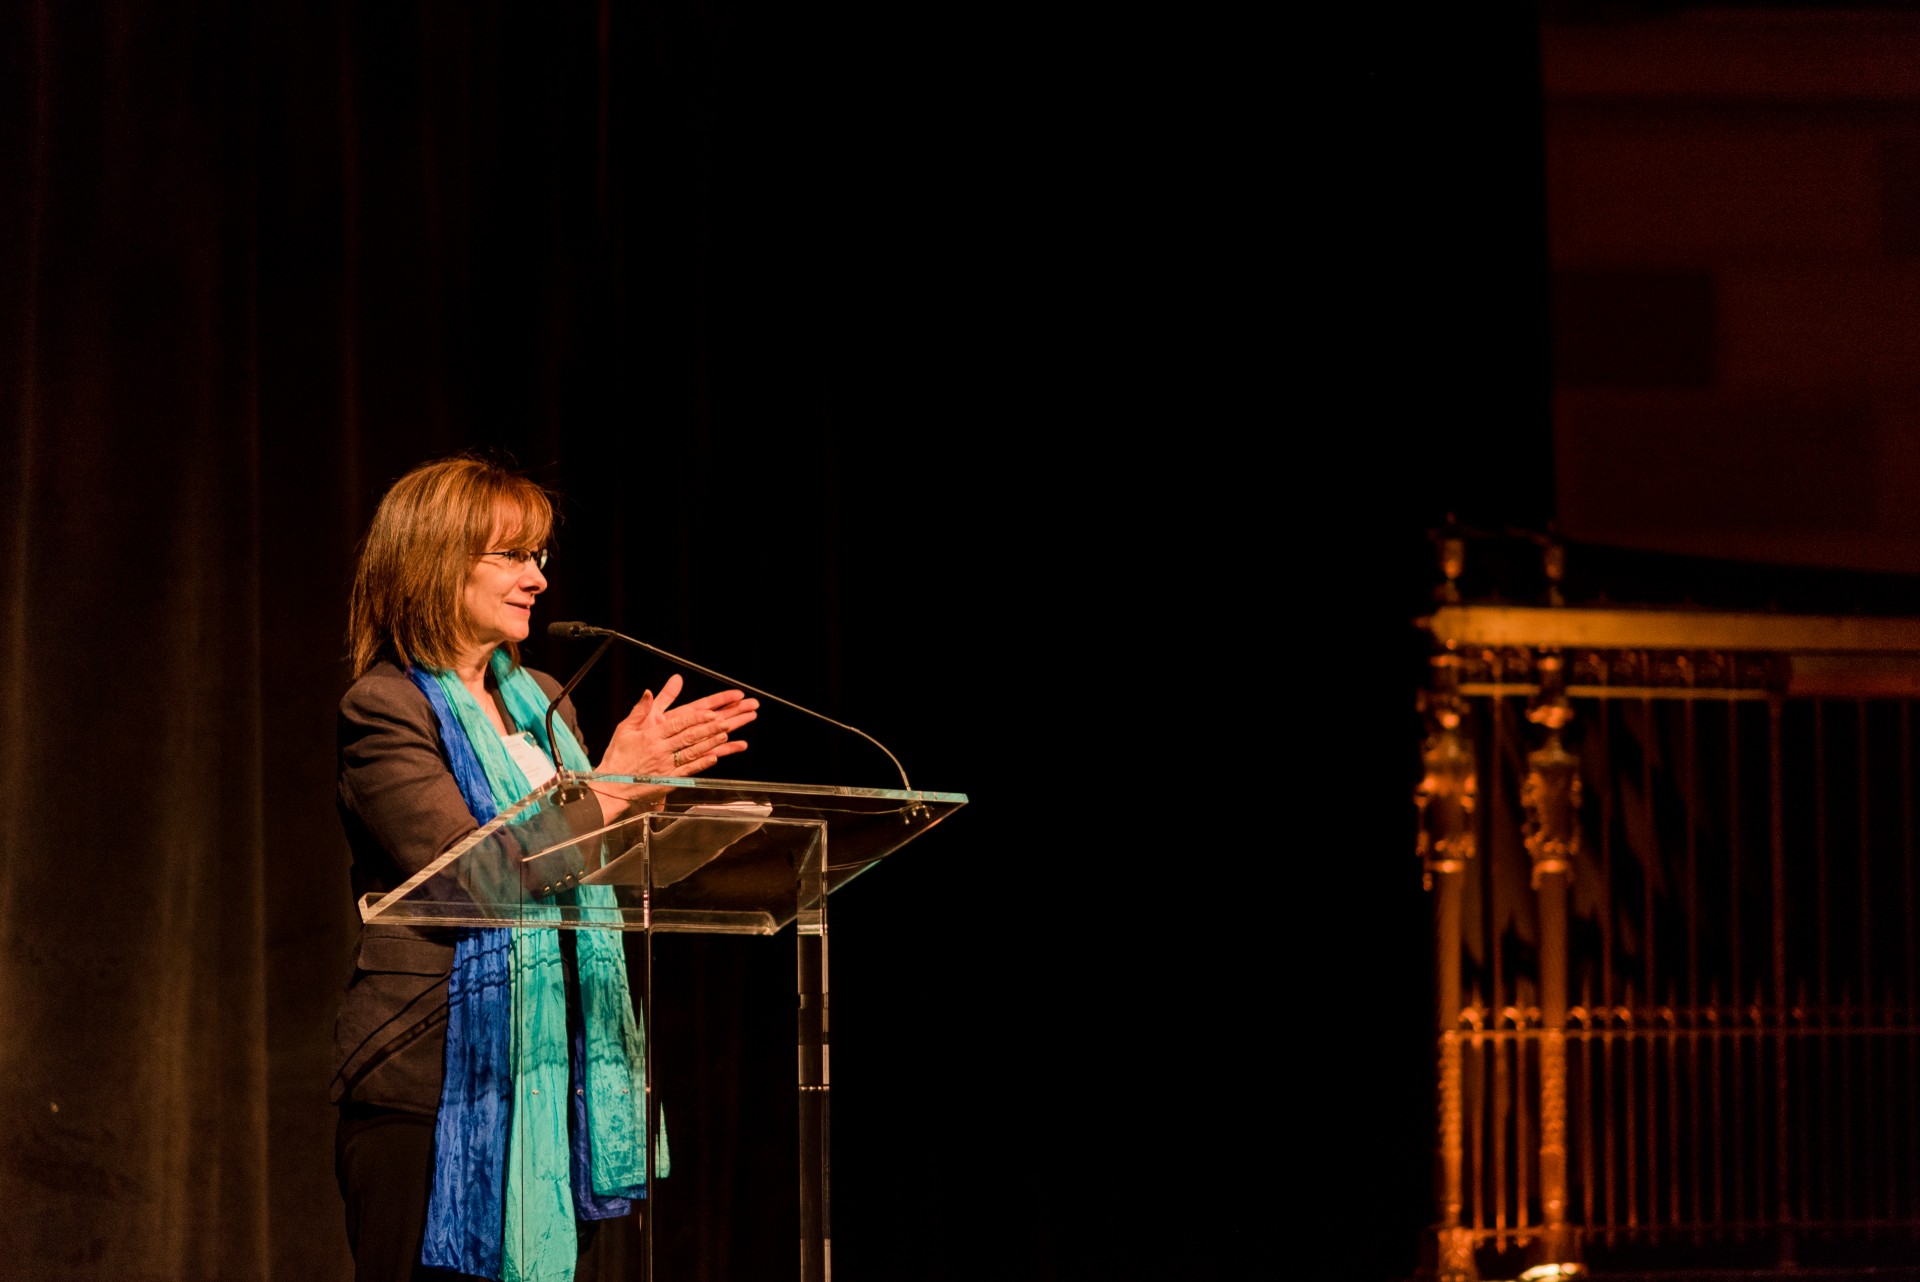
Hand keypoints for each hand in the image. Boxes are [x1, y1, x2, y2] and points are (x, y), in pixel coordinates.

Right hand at [596, 673, 757, 779]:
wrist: (611, 785)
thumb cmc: (618, 756)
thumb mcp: (625, 728)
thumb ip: (640, 710)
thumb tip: (648, 691)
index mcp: (651, 736)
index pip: (678, 725)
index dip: (696, 718)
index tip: (711, 713)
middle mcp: (660, 751)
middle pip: (689, 737)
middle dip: (709, 728)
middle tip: (726, 721)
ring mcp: (666, 766)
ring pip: (692, 753)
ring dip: (710, 743)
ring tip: (725, 735)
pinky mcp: (669, 780)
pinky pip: (688, 771)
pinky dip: (702, 764)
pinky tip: (715, 757)